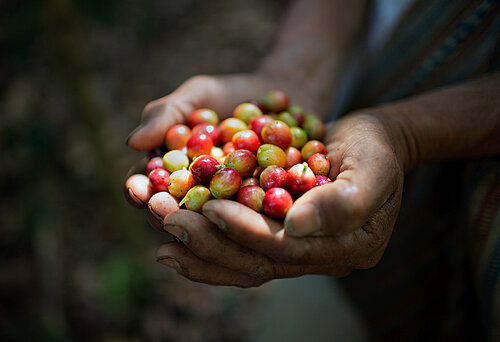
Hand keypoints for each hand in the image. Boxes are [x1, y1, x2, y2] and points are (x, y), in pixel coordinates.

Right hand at [124, 73, 315, 227]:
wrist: (282, 94)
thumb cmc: (230, 94)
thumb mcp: (198, 95)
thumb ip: (166, 115)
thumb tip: (132, 143)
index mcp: (174, 175)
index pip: (149, 188)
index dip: (140, 191)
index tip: (137, 189)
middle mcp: (200, 198)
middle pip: (177, 216)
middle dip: (167, 216)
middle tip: (164, 213)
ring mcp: (233, 209)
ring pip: (215, 226)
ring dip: (205, 227)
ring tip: (202, 219)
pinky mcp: (267, 211)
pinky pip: (258, 218)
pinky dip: (252, 220)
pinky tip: (251, 219)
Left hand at [155, 114, 404, 286]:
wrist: (371, 142)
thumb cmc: (376, 148)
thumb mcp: (371, 167)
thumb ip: (343, 202)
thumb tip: (295, 226)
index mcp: (347, 250)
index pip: (286, 250)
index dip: (245, 232)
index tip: (209, 208)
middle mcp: (320, 260)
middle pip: (257, 263)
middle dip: (208, 242)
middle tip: (164, 219)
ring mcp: (299, 252)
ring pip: (242, 261)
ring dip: (198, 247)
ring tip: (158, 229)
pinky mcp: (280, 237)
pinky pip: (239, 248)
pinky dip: (207, 243)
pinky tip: (174, 235)